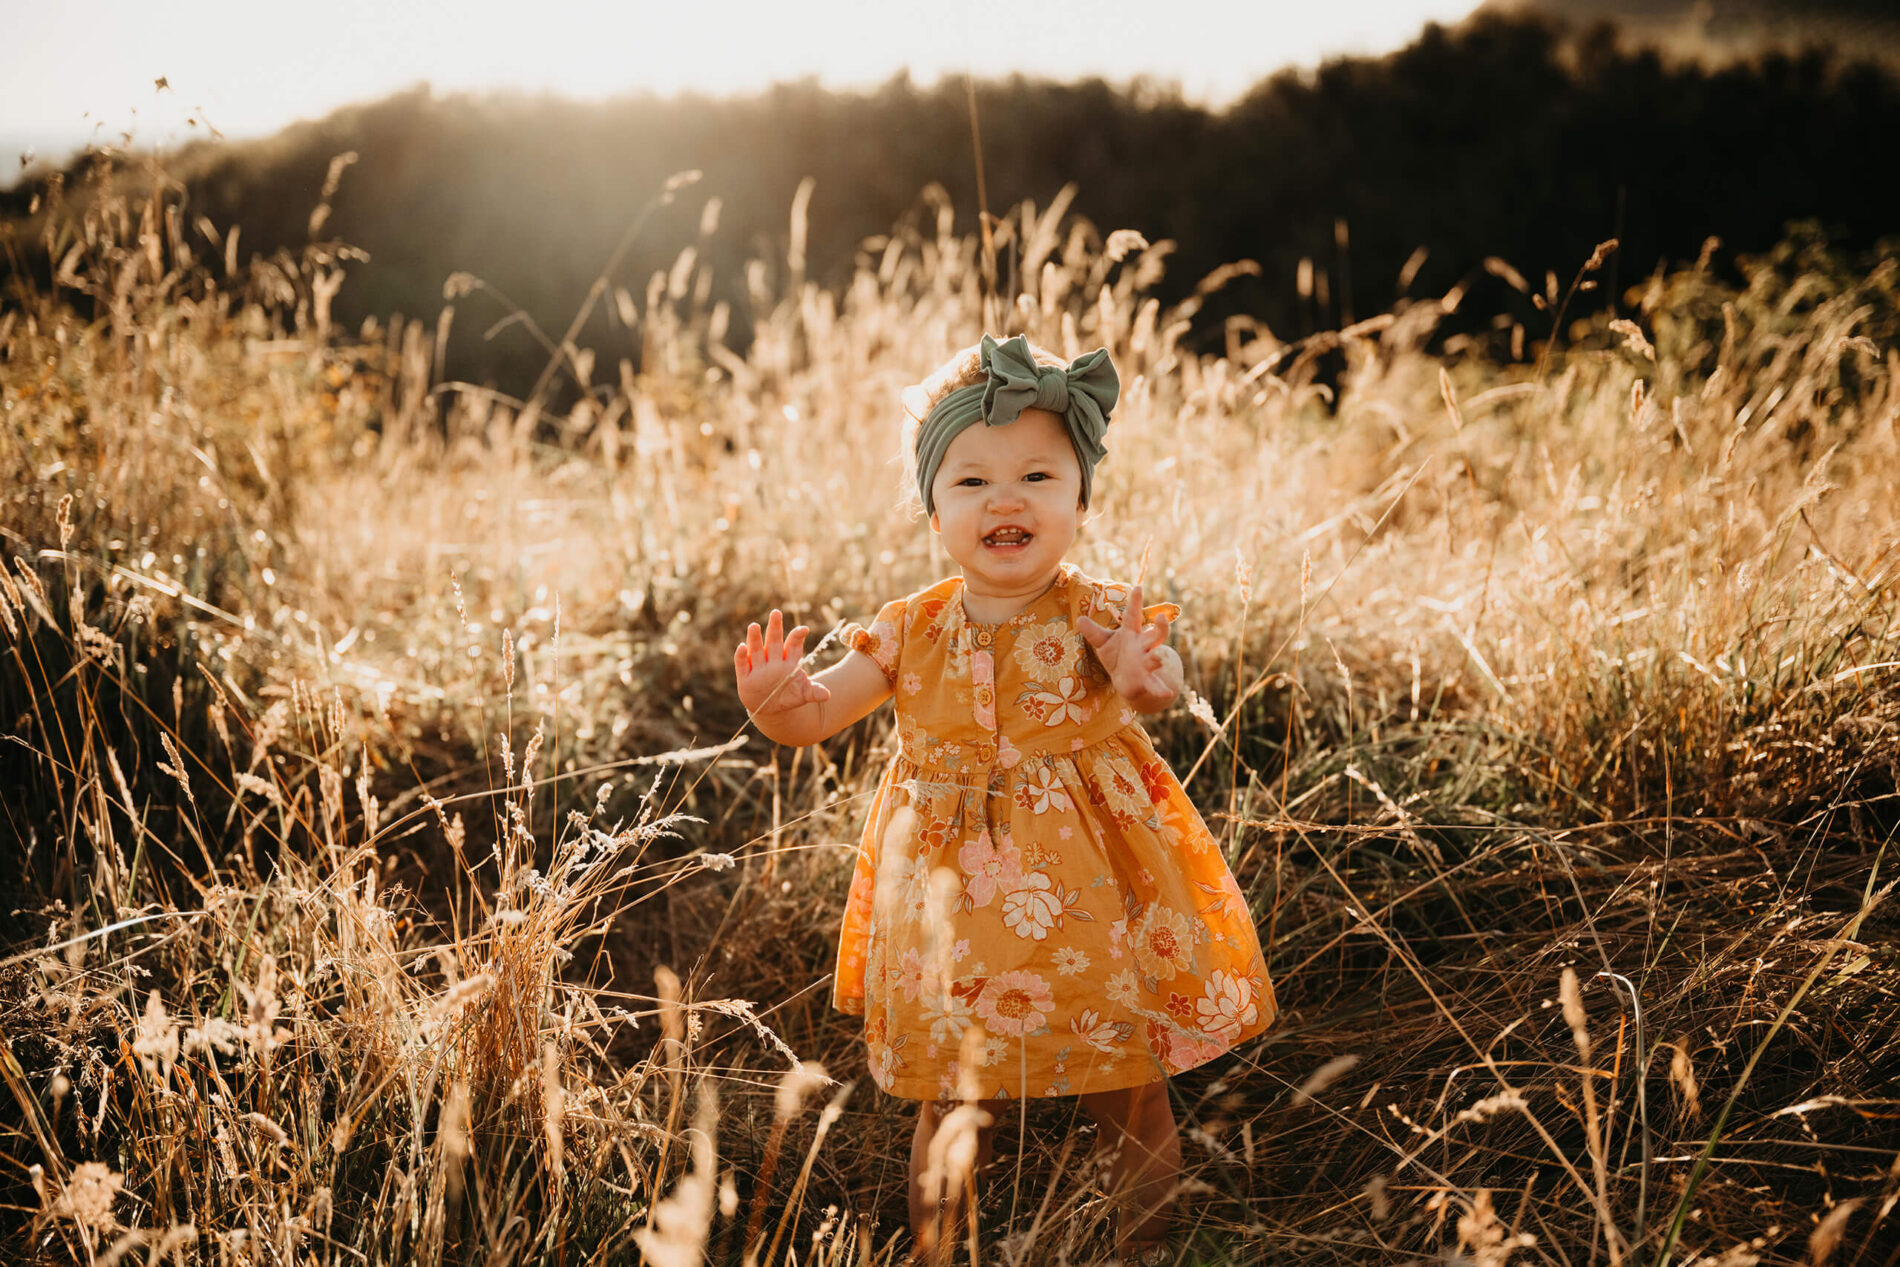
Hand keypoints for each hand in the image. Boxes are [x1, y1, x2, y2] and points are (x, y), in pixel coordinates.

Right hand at [734, 610, 830, 719]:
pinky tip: (742, 647)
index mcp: (789, 661)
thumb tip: (827, 695)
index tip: (804, 629)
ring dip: (754, 638)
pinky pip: (742, 664)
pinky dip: (741, 656)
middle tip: (776, 613)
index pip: (793, 645)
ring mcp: (758, 667)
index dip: (797, 636)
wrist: (771, 709)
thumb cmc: (789, 696)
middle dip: (775, 627)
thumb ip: (814, 692)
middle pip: (774, 641)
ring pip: (756, 649)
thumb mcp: (803, 695)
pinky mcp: (745, 677)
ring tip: (754, 625)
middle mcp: (773, 660)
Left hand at [1077, 583, 1180, 708]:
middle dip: (1160, 627)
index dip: (1135, 602)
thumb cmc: (1119, 657)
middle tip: (1161, 617)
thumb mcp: (1104, 644)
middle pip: (1155, 634)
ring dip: (1158, 658)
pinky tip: (1166, 694)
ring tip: (1159, 658)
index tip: (1138, 587)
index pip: (1133, 616)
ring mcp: (1148, 663)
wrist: (1132, 683)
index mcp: (1132, 634)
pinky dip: (1161, 690)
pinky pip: (1156, 685)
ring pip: (1156, 658)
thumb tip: (1079, 619)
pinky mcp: (1148, 681)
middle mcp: (1143, 646)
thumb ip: (1094, 633)